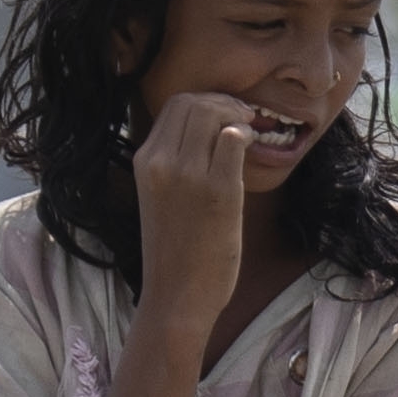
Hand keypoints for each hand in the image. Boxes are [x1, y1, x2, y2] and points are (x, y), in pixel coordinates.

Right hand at [130, 92, 271, 310]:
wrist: (176, 295)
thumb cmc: (175, 251)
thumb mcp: (161, 196)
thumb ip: (176, 163)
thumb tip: (211, 132)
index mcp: (144, 162)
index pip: (174, 105)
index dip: (206, 101)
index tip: (225, 114)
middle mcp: (162, 163)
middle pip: (193, 102)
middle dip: (224, 102)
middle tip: (244, 118)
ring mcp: (189, 175)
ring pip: (214, 114)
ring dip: (238, 115)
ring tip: (251, 130)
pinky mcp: (219, 191)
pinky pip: (234, 140)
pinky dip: (247, 136)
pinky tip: (253, 149)